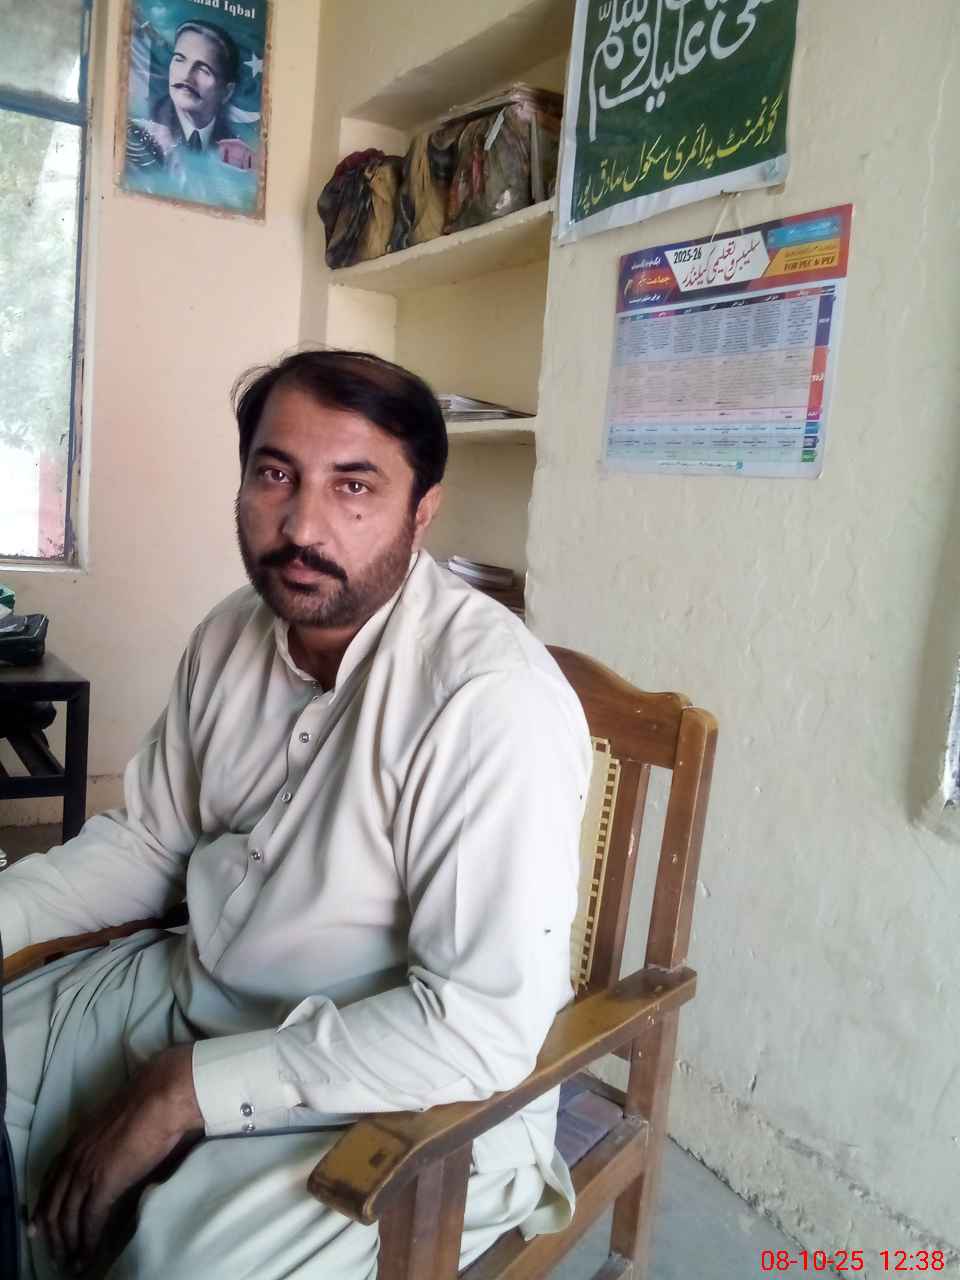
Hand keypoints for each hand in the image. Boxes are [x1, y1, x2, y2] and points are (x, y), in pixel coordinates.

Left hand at [30, 1045, 202, 1271]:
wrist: (161, 1096)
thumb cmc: (147, 1105)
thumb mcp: (113, 1125)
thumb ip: (103, 1145)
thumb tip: (109, 1160)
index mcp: (75, 1142)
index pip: (50, 1182)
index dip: (42, 1208)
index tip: (38, 1229)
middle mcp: (74, 1158)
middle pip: (53, 1205)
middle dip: (53, 1235)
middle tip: (58, 1256)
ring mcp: (87, 1171)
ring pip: (68, 1218)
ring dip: (70, 1244)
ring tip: (74, 1263)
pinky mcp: (104, 1183)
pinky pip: (90, 1221)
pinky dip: (88, 1242)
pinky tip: (90, 1255)